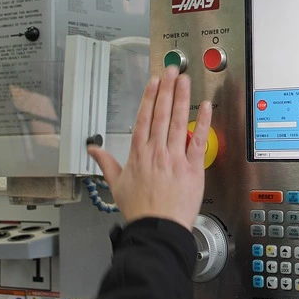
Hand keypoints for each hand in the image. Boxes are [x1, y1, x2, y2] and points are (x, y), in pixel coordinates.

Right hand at [87, 66, 212, 230]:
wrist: (157, 228)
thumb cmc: (139, 209)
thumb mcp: (116, 185)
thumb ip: (106, 163)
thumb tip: (92, 150)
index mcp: (138, 154)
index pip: (144, 118)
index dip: (150, 97)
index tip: (155, 81)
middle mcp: (156, 152)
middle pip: (161, 114)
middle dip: (167, 90)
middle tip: (172, 70)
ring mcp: (174, 158)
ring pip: (178, 122)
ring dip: (182, 99)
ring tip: (185, 80)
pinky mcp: (192, 167)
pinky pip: (198, 141)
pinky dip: (202, 123)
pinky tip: (205, 107)